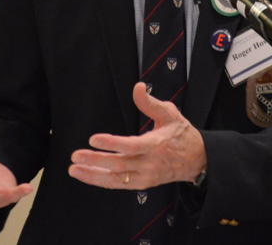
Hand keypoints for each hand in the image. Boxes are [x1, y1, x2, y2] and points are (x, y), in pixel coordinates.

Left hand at [67, 82, 206, 189]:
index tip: (93, 139)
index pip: (131, 146)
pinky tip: (87, 175)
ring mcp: (146, 176)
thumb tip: (137, 87)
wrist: (197, 160)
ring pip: (116, 179)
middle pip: (119, 165)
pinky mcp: (143, 184)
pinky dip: (102, 181)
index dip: (112, 144)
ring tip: (74, 169)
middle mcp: (150, 163)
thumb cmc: (181, 134)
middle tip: (76, 155)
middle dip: (95, 161)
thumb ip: (150, 102)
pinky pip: (120, 184)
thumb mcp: (170, 113)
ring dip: (93, 175)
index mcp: (157, 144)